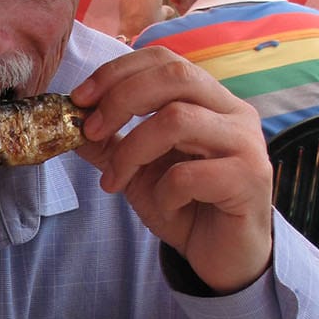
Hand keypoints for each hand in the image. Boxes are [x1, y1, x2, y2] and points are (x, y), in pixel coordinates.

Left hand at [71, 47, 272, 293]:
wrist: (222, 257)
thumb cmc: (185, 207)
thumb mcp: (137, 171)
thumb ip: (109, 143)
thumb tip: (68, 119)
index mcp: (209, 100)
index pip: (164, 60)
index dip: (118, 71)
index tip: (80, 98)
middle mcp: (233, 112)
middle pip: (174, 77)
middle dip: (120, 99)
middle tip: (90, 131)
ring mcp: (246, 143)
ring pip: (178, 120)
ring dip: (132, 151)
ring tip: (115, 181)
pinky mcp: (249, 179)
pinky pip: (191, 173)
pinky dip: (165, 191)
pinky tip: (167, 207)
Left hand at [116, 0, 174, 41]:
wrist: (134, 29)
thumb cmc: (150, 23)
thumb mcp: (162, 17)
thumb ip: (166, 10)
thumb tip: (171, 10)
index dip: (153, 6)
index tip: (151, 13)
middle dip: (144, 2)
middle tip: (143, 14)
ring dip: (135, 3)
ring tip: (136, 15)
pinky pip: (126, 0)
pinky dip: (127, 5)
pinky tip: (129, 14)